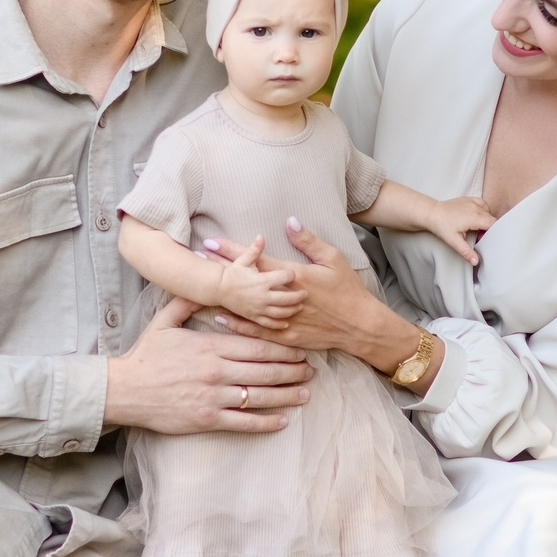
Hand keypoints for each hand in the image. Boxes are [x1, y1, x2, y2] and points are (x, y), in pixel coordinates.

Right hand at [103, 293, 313, 434]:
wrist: (125, 389)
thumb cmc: (145, 356)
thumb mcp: (165, 321)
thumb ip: (188, 303)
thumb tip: (204, 287)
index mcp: (211, 346)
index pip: (257, 346)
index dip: (283, 348)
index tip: (299, 349)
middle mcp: (218, 371)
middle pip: (266, 370)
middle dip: (293, 370)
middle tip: (311, 370)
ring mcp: (214, 397)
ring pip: (261, 396)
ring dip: (287, 395)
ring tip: (306, 393)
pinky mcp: (208, 419)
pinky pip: (244, 422)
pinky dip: (266, 423)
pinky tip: (282, 421)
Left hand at [201, 218, 427, 380]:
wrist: (359, 325)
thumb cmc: (348, 290)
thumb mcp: (333, 259)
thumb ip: (308, 240)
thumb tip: (289, 220)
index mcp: (294, 275)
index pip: (256, 260)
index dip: (232, 251)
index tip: (211, 242)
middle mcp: (283, 297)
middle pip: (246, 281)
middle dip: (220, 270)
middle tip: (196, 261)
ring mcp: (283, 318)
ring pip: (246, 307)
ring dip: (223, 296)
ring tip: (200, 288)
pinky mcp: (286, 335)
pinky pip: (256, 331)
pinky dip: (237, 325)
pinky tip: (221, 319)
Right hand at [214, 234, 305, 327]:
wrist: (218, 288)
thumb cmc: (233, 272)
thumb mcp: (244, 260)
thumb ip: (255, 249)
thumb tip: (261, 236)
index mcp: (262, 280)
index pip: (284, 277)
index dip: (291, 275)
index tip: (295, 274)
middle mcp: (262, 296)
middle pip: (287, 298)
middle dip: (298, 296)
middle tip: (305, 293)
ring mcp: (259, 308)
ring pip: (281, 312)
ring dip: (292, 309)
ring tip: (299, 306)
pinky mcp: (254, 316)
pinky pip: (270, 323)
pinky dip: (279, 324)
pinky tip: (286, 322)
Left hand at [424, 196, 495, 265]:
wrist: (432, 213)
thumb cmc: (441, 226)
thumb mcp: (453, 241)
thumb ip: (466, 251)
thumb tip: (476, 261)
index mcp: (474, 218)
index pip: (493, 224)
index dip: (493, 232)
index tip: (487, 238)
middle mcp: (475, 208)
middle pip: (491, 218)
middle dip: (490, 228)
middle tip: (480, 236)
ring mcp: (472, 202)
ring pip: (488, 211)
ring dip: (486, 220)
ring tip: (476, 228)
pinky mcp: (469, 199)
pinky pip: (482, 204)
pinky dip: (483, 210)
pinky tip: (477, 217)